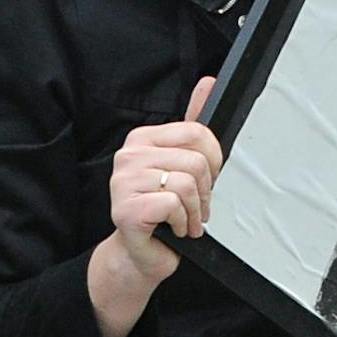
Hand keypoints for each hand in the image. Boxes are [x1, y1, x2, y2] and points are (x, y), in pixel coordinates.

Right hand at [103, 77, 222, 290]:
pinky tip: (173, 227)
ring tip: (186, 219)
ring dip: (195, 211)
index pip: (197, 133)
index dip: (213, 161)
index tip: (206, 179)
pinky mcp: (124, 209)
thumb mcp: (182, 163)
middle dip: (206, 191)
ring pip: (187, 184)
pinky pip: (173, 205)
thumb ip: (194, 125)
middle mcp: (128, 156)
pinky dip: (182, 222)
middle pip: (196, 161)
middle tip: (196, 206)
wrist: (142, 253)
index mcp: (142, 139)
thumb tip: (207, 83)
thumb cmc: (163, 210)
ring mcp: (123, 182)